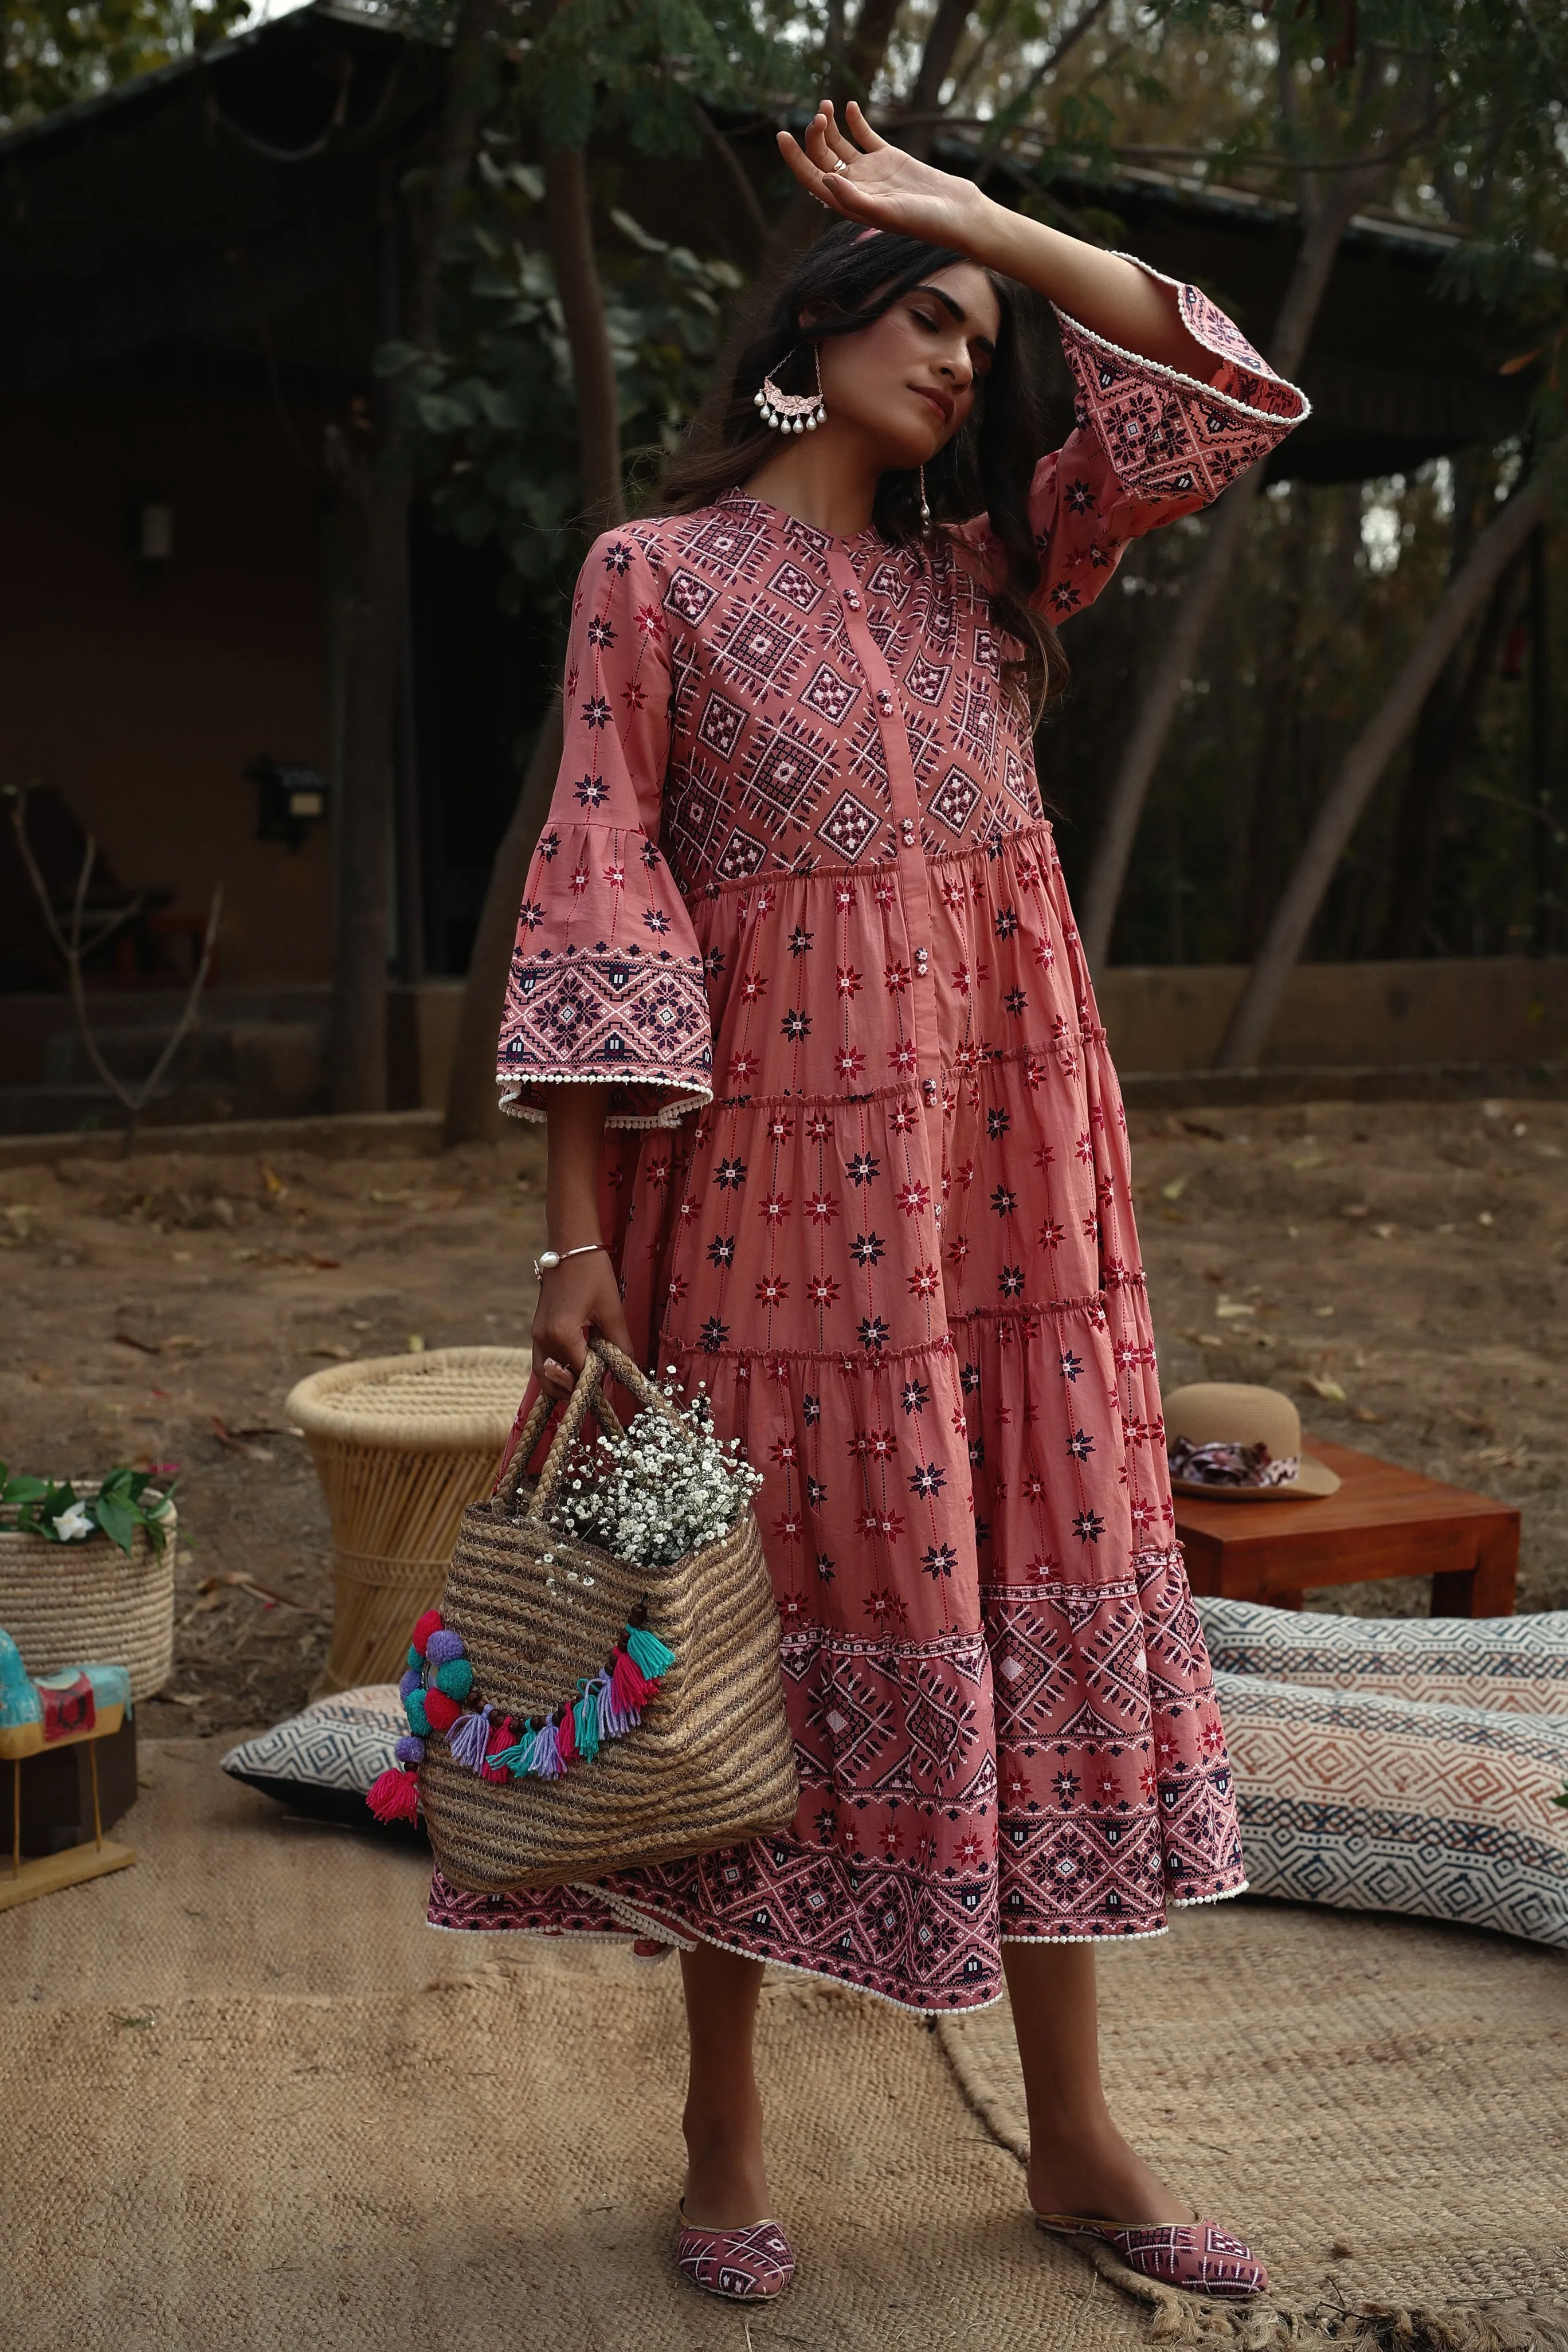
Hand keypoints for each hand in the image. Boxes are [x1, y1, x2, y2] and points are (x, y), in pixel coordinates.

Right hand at [531, 1250, 635, 1400]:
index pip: (580, 1374)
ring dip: (563, 1383)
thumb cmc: (593, 1273)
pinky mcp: (536, 1330)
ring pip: (544, 1375)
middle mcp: (543, 1339)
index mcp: (562, 1336)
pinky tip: (577, 1364)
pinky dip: (557, 1370)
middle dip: (575, 1391)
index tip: (613, 1382)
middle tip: (598, 1388)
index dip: (598, 1382)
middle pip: (555, 1383)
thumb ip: (620, 1344)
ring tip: (587, 1380)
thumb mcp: (611, 1310)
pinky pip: (543, 1361)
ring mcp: (536, 1335)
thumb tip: (629, 1369)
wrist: (570, 1246)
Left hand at [777, 99, 989, 252]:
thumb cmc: (921, 221)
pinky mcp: (889, 157)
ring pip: (840, 144)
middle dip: (815, 134)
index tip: (782, 135)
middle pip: (823, 156)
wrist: (955, 212)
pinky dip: (856, 120)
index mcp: (848, 203)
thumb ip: (852, 198)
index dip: (794, 159)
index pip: (812, 178)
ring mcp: (871, 171)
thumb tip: (823, 177)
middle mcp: (855, 186)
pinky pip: (865, 135)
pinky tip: (850, 106)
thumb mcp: (884, 212)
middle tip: (820, 115)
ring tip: (827, 105)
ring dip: (830, 124)